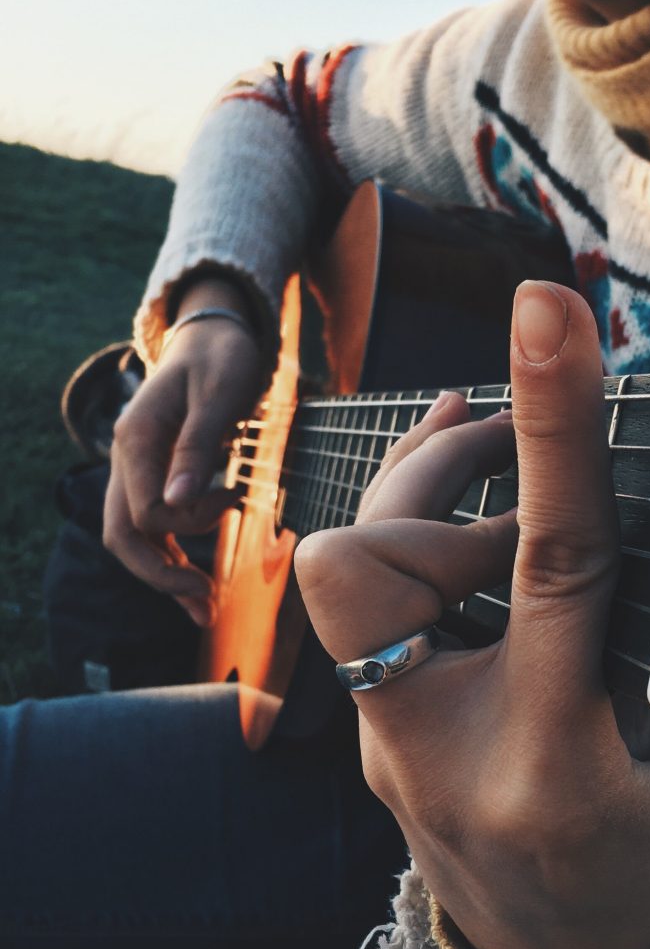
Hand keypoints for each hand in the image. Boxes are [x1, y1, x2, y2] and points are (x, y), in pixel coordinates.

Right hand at [103, 278, 262, 626]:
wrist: (214, 336)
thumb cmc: (221, 359)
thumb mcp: (219, 395)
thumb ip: (196, 447)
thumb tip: (177, 502)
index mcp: (137, 440)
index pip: (144, 509)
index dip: (183, 527)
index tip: (229, 505)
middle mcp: (127, 459)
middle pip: (122, 533)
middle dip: (160, 574)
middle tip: (205, 605)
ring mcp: (137, 470)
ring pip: (132, 536)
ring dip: (164, 574)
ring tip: (203, 611)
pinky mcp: (155, 476)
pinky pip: (151, 526)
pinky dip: (170, 555)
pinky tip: (196, 581)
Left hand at [295, 282, 649, 948]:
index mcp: (550, 758)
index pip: (550, 562)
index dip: (553, 428)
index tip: (546, 314)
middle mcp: (436, 746)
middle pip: (385, 558)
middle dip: (450, 477)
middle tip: (522, 435)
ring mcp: (386, 740)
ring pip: (348, 573)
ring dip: (421, 493)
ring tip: (485, 435)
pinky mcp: (375, 729)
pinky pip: (359, 608)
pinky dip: (407, 542)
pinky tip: (451, 500)